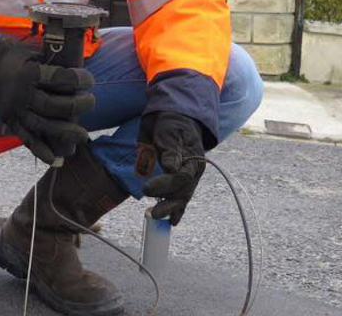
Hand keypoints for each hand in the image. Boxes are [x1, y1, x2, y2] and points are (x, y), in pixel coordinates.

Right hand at [0, 38, 94, 163]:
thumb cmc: (13, 60)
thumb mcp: (31, 53)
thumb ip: (52, 62)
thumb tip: (79, 69)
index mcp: (29, 74)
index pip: (60, 79)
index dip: (79, 80)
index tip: (89, 81)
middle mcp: (23, 95)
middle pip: (54, 106)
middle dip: (78, 106)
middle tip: (90, 102)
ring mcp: (16, 112)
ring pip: (44, 127)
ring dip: (66, 133)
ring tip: (83, 135)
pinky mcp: (12, 123)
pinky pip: (27, 140)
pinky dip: (41, 152)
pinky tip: (56, 160)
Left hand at [137, 111, 205, 225]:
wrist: (174, 120)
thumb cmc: (171, 125)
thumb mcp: (169, 131)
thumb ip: (170, 150)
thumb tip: (171, 168)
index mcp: (194, 158)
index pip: (182, 176)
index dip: (165, 185)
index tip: (147, 189)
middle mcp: (193, 171)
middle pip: (183, 191)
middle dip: (168, 202)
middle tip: (152, 211)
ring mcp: (188, 178)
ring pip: (182, 197)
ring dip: (170, 208)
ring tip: (156, 216)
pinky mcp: (180, 182)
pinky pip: (180, 198)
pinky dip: (177, 210)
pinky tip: (172, 221)